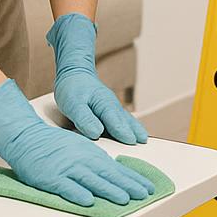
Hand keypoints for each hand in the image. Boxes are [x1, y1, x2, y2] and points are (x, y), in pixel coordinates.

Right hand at [0, 79, 154, 206]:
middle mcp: (83, 161)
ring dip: (109, 190)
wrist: (27, 138)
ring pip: (92, 181)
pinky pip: (66, 187)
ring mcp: (67, 169)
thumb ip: (97, 161)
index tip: (149, 188)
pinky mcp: (52, 178)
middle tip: (145, 195)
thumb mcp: (82, 148)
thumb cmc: (55, 145)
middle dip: (128, 185)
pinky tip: (88, 202)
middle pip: (109, 174)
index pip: (117, 169)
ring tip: (124, 199)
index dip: (133, 179)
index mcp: (92, 154)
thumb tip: (116, 172)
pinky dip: (77, 194)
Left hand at [48, 13, 147, 144]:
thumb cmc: (72, 88)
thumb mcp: (73, 104)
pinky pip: (122, 119)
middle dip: (134, 132)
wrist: (75, 74)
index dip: (122, 132)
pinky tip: (133, 131)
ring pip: (126, 119)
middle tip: (144, 143)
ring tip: (143, 138)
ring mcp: (113, 107)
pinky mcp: (110, 110)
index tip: (131, 141)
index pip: (115, 120)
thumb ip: (85, 119)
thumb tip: (96, 133)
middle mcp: (112, 106)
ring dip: (135, 129)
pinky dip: (130, 125)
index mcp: (104, 104)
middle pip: (125, 121)